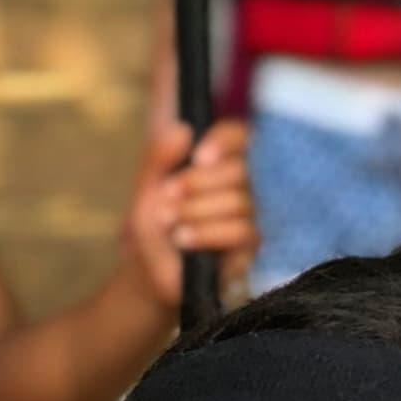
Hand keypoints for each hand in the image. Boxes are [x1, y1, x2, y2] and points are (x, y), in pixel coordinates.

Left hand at [123, 119, 258, 311]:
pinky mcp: (252, 246)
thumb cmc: (154, 224)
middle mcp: (244, 184)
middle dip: (199, 182)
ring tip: (168, 222)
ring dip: (198, 210)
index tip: (198, 157)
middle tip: (168, 195)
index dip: (224, 141)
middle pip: (242, 169)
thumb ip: (158, 156)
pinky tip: (183, 239)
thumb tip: (182, 129)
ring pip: (241, 201)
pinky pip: (243, 231)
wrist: (149, 271)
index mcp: (222, 161)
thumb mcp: (148, 187)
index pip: (241, 136)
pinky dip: (208, 233)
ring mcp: (252, 215)